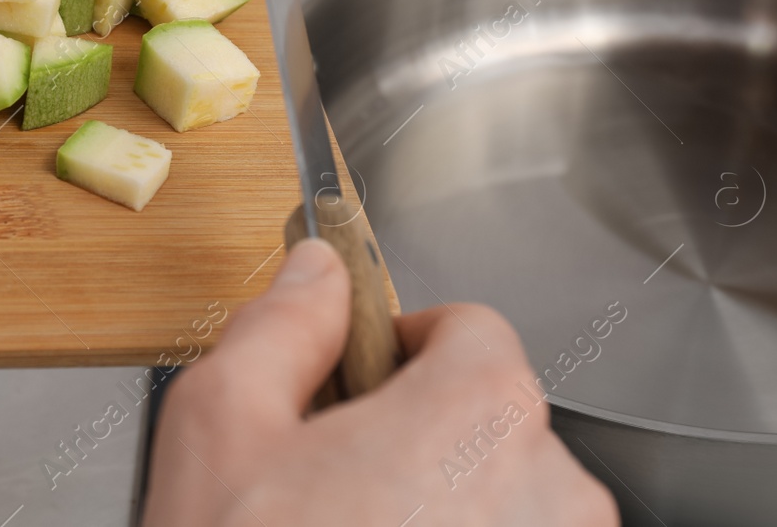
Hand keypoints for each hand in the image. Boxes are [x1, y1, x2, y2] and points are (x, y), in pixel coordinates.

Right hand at [140, 238, 617, 525]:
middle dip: (418, 436)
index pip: (470, 330)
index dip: (399, 346)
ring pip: (509, 504)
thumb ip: (281, 325)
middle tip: (331, 487)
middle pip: (493, 420)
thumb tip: (315, 273)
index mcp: (479, 411)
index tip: (357, 383)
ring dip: (445, 510)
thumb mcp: (222, 424)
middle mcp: (554, 493)